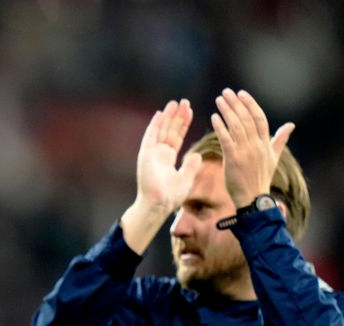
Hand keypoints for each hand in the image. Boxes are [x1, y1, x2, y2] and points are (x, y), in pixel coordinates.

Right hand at [120, 99, 201, 253]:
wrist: (158, 205)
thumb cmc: (170, 197)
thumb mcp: (186, 179)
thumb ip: (191, 167)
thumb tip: (198, 155)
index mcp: (168, 159)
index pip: (177, 137)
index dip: (183, 124)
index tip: (190, 112)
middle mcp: (159, 153)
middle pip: (169, 130)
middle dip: (177, 116)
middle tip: (184, 102)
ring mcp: (151, 153)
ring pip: (161, 130)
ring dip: (168, 116)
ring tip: (175, 103)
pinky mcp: (145, 154)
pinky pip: (151, 136)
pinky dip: (155, 125)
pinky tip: (161, 113)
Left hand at [210, 88, 294, 207]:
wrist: (253, 198)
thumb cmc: (261, 178)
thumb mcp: (273, 158)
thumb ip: (279, 140)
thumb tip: (291, 125)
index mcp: (266, 144)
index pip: (259, 118)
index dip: (250, 104)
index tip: (241, 93)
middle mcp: (257, 145)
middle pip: (246, 119)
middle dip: (236, 103)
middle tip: (226, 92)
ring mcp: (245, 152)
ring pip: (236, 126)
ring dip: (227, 111)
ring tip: (219, 100)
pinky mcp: (233, 159)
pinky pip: (226, 139)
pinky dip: (220, 127)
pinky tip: (214, 117)